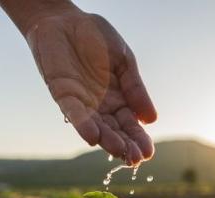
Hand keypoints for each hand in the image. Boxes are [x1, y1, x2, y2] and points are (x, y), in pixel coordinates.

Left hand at [22, 8, 156, 164]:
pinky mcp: (63, 94)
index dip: (139, 138)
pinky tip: (93, 137)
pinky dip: (83, 125)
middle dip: (125, 145)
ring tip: (119, 152)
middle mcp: (100, 106)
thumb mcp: (125, 61)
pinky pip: (73, 113)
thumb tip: (151, 120)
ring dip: (107, 140)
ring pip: (95, 126)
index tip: (148, 153)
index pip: (130, 125)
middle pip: (114, 131)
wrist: (66, 20)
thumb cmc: (96, 39)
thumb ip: (136, 89)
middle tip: (136, 159)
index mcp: (118, 99)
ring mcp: (81, 102)